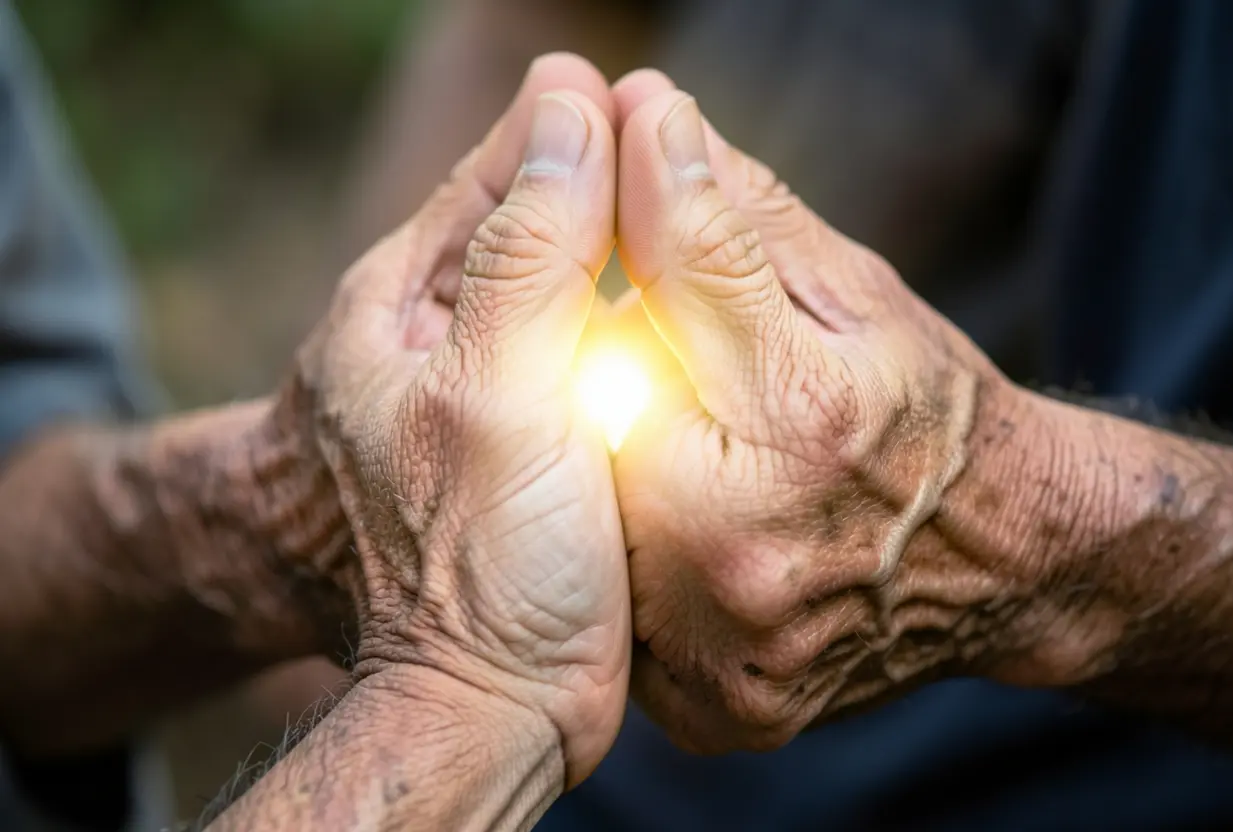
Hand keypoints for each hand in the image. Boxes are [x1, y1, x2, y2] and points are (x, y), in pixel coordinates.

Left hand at [271, 55, 629, 783]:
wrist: (484, 704)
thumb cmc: (471, 563)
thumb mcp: (493, 392)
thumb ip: (529, 251)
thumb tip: (568, 109)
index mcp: (403, 311)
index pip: (487, 183)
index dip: (559, 133)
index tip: (626, 92)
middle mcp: (437, 344)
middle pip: (524, 230)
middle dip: (593, 184)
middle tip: (669, 139)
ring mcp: (484, 396)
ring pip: (562, 291)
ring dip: (618, 253)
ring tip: (682, 212)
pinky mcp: (532, 447)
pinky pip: (588, 355)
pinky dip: (631, 326)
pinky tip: (678, 316)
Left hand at [610, 75, 1060, 752]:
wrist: (995, 571)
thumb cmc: (923, 412)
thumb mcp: (853, 294)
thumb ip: (738, 212)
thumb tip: (643, 111)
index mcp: (806, 412)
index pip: (673, 275)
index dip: (629, 205)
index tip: (608, 153)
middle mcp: (750, 541)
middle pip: (593, 406)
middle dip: (592, 352)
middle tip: (626, 347)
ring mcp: (720, 643)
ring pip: (589, 511)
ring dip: (594, 457)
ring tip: (654, 447)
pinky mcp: (707, 708)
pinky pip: (618, 600)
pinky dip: (623, 548)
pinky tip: (663, 528)